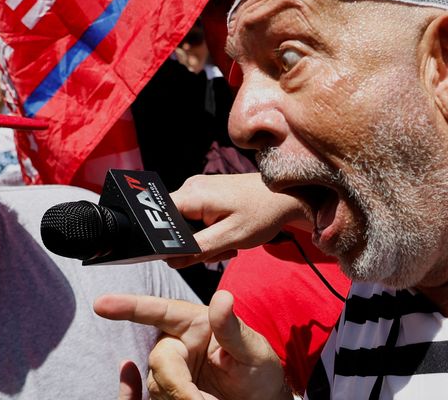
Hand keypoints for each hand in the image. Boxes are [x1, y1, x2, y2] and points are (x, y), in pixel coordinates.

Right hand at [96, 291, 291, 399]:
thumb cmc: (258, 369)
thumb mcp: (254, 349)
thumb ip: (232, 328)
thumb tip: (223, 298)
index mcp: (193, 322)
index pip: (156, 310)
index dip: (128, 306)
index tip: (101, 304)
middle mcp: (176, 342)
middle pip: (159, 359)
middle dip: (178, 384)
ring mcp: (171, 368)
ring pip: (158, 384)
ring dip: (182, 398)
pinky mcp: (169, 391)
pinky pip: (156, 399)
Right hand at [168, 173, 310, 267]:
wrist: (288, 195)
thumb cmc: (263, 213)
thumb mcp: (232, 237)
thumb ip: (199, 249)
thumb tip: (171, 260)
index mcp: (193, 195)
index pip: (159, 217)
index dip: (165, 239)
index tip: (185, 254)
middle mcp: (191, 187)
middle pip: (173, 224)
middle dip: (192, 244)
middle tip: (219, 251)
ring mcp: (199, 189)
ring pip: (186, 224)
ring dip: (204, 240)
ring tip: (229, 244)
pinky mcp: (207, 194)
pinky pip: (197, 218)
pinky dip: (209, 231)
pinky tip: (228, 235)